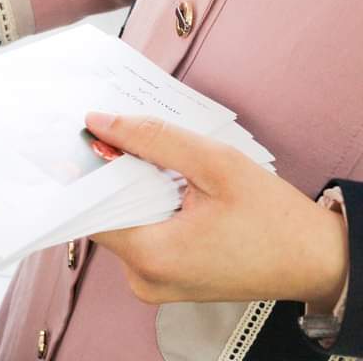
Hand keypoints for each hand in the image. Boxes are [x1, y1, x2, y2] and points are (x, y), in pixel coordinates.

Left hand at [87, 112, 348, 308]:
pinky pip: (140, 236)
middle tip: (120, 136)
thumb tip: (101, 121)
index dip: (86, 169)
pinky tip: (166, 184)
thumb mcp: (216, 163)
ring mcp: (152, 283)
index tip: (86, 136)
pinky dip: (147, 208)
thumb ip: (153, 139)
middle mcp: (142, 278)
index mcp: (151, 256)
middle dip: (112, 174)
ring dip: (131, 189)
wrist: (318, 261)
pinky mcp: (163, 279)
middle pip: (103, 214)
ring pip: (121, 223)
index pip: (88, 207)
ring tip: (152, 159)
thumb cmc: (276, 219)